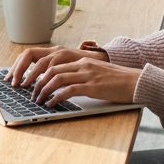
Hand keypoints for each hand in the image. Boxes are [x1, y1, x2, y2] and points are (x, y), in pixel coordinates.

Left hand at [6, 46, 140, 106]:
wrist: (135, 82)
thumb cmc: (117, 82)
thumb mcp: (96, 74)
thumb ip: (81, 75)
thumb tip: (63, 85)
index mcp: (82, 60)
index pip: (53, 61)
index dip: (37, 71)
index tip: (28, 81)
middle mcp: (82, 64)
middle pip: (50, 68)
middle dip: (35, 80)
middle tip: (28, 92)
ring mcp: (87, 74)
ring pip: (56, 77)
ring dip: (43, 90)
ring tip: (37, 100)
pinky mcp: (92, 86)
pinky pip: (68, 89)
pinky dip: (56, 97)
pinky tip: (51, 104)